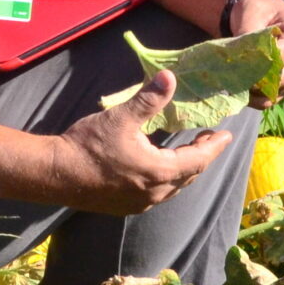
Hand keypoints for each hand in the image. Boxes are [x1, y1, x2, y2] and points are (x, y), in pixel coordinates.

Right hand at [49, 69, 235, 215]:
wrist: (56, 174)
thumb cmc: (88, 145)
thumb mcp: (121, 117)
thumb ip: (149, 99)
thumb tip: (170, 77)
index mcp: (159, 171)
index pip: (198, 160)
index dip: (213, 147)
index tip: (227, 135)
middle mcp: (155, 193)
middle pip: (188, 175)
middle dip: (201, 156)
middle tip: (208, 138)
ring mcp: (140, 204)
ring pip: (173, 187)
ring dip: (184, 169)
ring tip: (187, 151)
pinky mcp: (126, 207)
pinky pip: (157, 194)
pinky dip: (167, 180)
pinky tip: (158, 168)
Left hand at [229, 0, 283, 101]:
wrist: (262, 17)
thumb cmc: (260, 10)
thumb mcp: (253, 12)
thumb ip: (251, 34)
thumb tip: (244, 60)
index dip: (264, 60)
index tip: (241, 60)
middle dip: (260, 77)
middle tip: (235, 72)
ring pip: (277, 91)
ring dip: (254, 88)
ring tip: (233, 77)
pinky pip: (270, 100)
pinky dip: (253, 97)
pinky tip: (238, 85)